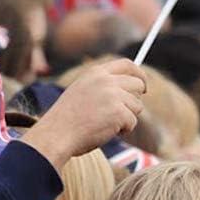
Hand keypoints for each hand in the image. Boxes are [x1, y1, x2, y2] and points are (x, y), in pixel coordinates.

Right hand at [24, 58, 144, 168]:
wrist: (57, 134)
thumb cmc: (67, 119)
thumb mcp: (81, 91)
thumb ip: (102, 86)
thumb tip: (128, 89)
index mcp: (96, 73)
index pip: (127, 65)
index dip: (139, 74)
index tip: (143, 85)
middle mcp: (106, 80)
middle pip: (137, 84)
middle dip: (135, 100)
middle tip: (126, 114)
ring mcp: (113, 95)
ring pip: (137, 106)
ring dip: (127, 118)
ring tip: (107, 125)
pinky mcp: (118, 112)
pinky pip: (133, 122)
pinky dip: (124, 130)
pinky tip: (107, 132)